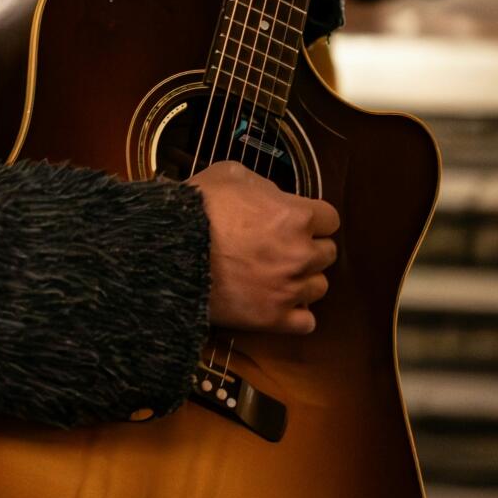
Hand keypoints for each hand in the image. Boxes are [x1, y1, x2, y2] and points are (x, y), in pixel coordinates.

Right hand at [193, 160, 339, 334]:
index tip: (296, 221)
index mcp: (297, 216)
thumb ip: (263, 186)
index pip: (331, 219)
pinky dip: (295, 314)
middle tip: (282, 248)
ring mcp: (289, 289)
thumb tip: (273, 198)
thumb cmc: (197, 208)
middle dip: (309, 249)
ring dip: (302, 281)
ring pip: (319, 288)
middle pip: (328, 254)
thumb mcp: (230, 175)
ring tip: (277, 277)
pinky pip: (306, 322)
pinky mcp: (273, 318)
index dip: (313, 218)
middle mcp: (302, 254)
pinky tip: (278, 303)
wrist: (167, 250)